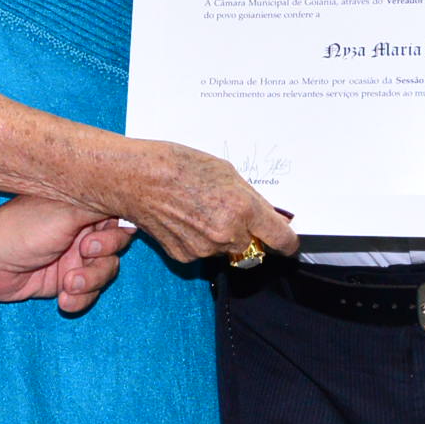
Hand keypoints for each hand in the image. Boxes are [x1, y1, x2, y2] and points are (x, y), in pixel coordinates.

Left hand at [0, 195, 137, 315]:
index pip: (118, 216)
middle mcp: (82, 230)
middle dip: (103, 256)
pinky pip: (88, 294)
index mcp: (82, 206)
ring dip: (91, 281)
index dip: (118, 230)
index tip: (103, 234)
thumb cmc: (22, 229)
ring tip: (68, 283)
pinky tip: (63, 299)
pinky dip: (80, 299)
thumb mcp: (67, 211)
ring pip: (105, 273)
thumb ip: (102, 205)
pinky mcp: (65, 282)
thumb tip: (130, 189)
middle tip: (83, 252)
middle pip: (117, 247)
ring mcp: (74, 257)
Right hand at [119, 142, 300, 267]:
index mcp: (243, 209)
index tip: (288, 242)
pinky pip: (205, 253)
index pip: (281, 240)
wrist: (137, 178)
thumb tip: (270, 218)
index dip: (288, 242)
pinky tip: (185, 220)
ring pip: (228, 251)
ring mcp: (206, 249)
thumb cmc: (179, 166)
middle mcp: (228, 234)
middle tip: (230, 213)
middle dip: (249, 235)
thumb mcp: (227, 173)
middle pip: (254, 247)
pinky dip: (201, 241)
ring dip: (223, 237)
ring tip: (201, 211)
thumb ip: (252, 200)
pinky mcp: (186, 257)